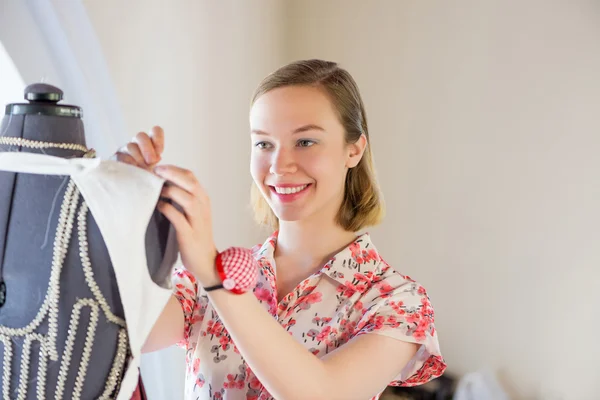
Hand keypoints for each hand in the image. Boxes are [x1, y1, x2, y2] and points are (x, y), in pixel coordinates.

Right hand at [113, 126, 164, 171]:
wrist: (134, 184)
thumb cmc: (148, 174)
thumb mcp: (157, 168)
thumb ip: (157, 160)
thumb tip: (157, 157)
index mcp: (151, 143)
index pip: (156, 131)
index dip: (158, 138)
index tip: (160, 151)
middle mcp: (138, 143)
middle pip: (141, 136)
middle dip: (147, 148)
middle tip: (151, 161)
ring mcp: (125, 149)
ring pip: (130, 146)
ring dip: (138, 158)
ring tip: (142, 168)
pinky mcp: (116, 157)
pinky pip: (120, 156)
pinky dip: (128, 163)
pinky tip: (133, 168)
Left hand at [154, 165, 219, 285]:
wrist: (206, 260)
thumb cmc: (194, 235)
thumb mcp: (192, 212)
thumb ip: (182, 198)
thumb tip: (161, 183)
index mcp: (203, 199)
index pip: (190, 177)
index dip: (174, 169)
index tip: (158, 167)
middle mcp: (203, 207)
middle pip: (190, 183)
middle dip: (172, 174)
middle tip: (155, 171)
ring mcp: (198, 221)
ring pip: (187, 199)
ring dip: (170, 191)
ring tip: (155, 189)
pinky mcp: (190, 235)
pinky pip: (179, 218)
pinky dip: (168, 210)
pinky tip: (158, 206)